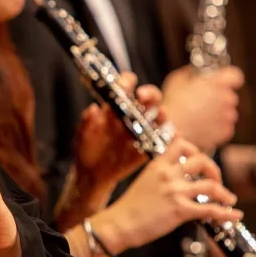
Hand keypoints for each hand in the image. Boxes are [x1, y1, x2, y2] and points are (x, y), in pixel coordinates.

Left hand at [73, 73, 165, 201]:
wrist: (93, 175)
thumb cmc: (87, 150)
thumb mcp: (83, 136)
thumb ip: (87, 122)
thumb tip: (94, 109)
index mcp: (115, 108)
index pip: (125, 87)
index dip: (127, 81)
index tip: (125, 85)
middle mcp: (132, 116)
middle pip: (149, 97)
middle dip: (149, 93)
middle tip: (142, 96)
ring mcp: (142, 131)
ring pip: (160, 116)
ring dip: (162, 113)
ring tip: (159, 115)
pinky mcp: (149, 148)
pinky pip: (164, 140)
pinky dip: (171, 135)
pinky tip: (172, 135)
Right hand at [92, 138, 242, 253]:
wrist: (119, 223)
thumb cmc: (129, 207)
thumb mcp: (144, 181)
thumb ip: (160, 173)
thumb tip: (174, 172)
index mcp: (158, 164)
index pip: (182, 144)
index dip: (196, 150)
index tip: (201, 161)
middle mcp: (168, 174)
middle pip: (202, 160)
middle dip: (215, 170)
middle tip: (217, 181)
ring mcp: (175, 191)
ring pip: (211, 186)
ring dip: (225, 194)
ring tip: (229, 200)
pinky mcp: (180, 210)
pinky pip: (211, 209)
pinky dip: (227, 214)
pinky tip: (235, 216)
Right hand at [162, 65, 243, 150]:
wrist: (171, 131)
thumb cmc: (173, 104)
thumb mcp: (177, 79)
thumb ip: (192, 72)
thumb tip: (197, 70)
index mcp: (217, 83)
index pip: (235, 75)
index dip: (228, 77)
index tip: (220, 81)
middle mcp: (227, 99)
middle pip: (229, 95)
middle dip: (218, 97)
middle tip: (201, 100)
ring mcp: (228, 116)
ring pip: (227, 111)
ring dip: (217, 112)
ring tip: (198, 115)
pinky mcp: (226, 131)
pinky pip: (225, 126)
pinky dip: (216, 126)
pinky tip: (201, 125)